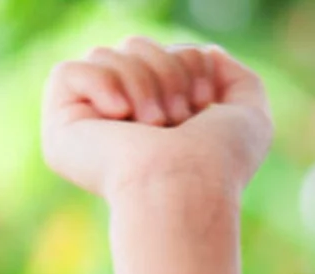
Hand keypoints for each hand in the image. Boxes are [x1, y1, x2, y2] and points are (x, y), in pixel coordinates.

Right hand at [42, 38, 271, 202]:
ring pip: (104, 54)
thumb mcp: (251, 116)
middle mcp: (127, 118)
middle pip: (134, 45)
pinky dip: (100, 83)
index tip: (204, 103)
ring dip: (142, 83)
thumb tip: (208, 52)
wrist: (188, 186)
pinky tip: (119, 114)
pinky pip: (68, 71)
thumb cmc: (221, 162)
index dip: (187, 63)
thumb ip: (239, 79)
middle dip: (166, 71)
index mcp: (164, 113)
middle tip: (179, 118)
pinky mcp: (63, 127)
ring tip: (155, 125)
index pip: (163, 52)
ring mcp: (92, 123)